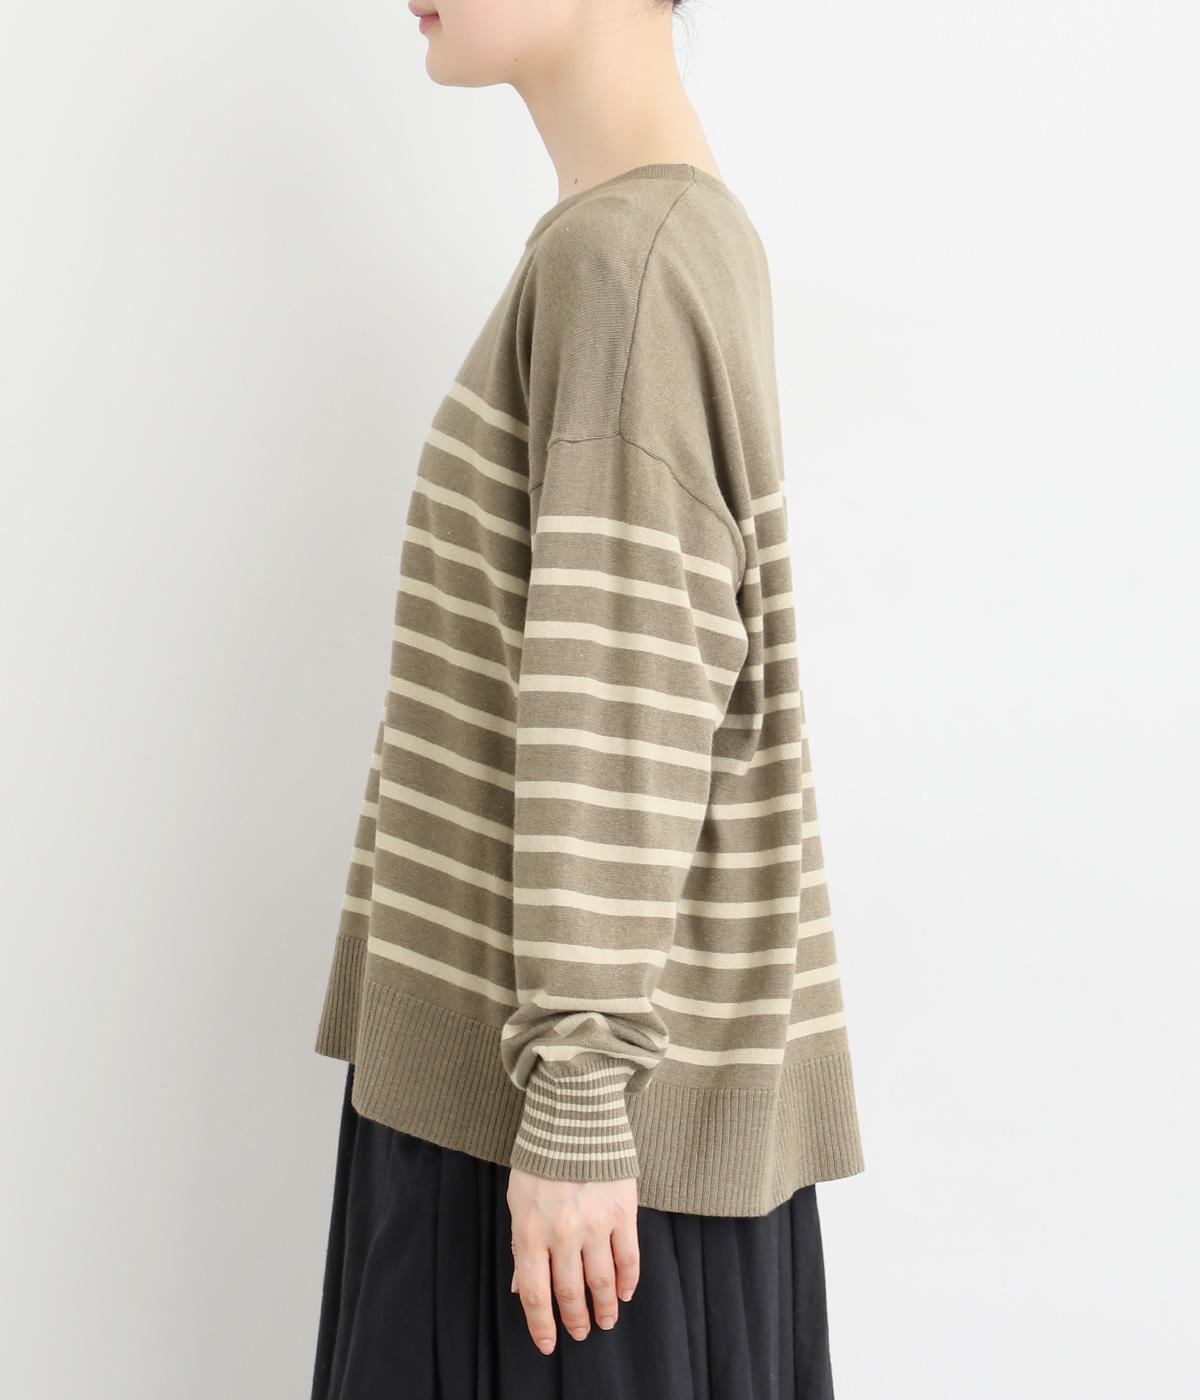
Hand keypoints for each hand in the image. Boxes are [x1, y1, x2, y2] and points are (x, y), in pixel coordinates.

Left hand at [506, 1167, 639, 1354]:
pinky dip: (628, 1281)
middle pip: (569, 1292)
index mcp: (530, 1232)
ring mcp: (596, 1224)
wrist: (573, 1118)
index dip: (540, 1326)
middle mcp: (562, 1234)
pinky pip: (629, 1257)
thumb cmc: (539, 1161)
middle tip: (580, 1332)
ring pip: (602, 1281)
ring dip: (604, 1307)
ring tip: (606, 1320)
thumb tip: (521, 1288)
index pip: (534, 1294)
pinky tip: (625, 1292)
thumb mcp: (518, 1202)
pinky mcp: (623, 1212)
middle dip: (574, 1319)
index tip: (548, 1344)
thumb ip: (520, 1246)